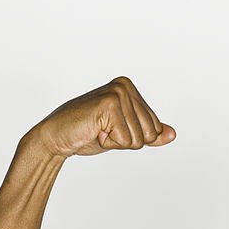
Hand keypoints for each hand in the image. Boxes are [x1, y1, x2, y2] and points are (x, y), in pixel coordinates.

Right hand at [31, 76, 175, 157]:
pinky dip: (109, 142)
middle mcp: (125, 86)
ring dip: (117, 141)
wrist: (56, 138)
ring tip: (97, 130)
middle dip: (127, 140)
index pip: (155, 128)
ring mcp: (117, 93)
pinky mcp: (109, 104)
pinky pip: (126, 139)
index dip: (133, 137)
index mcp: (130, 88)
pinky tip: (94, 131)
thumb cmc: (88, 135)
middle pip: (150, 133)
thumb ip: (149, 133)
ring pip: (139, 139)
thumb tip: (173, 134)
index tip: (110, 129)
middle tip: (102, 131)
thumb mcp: (125, 134)